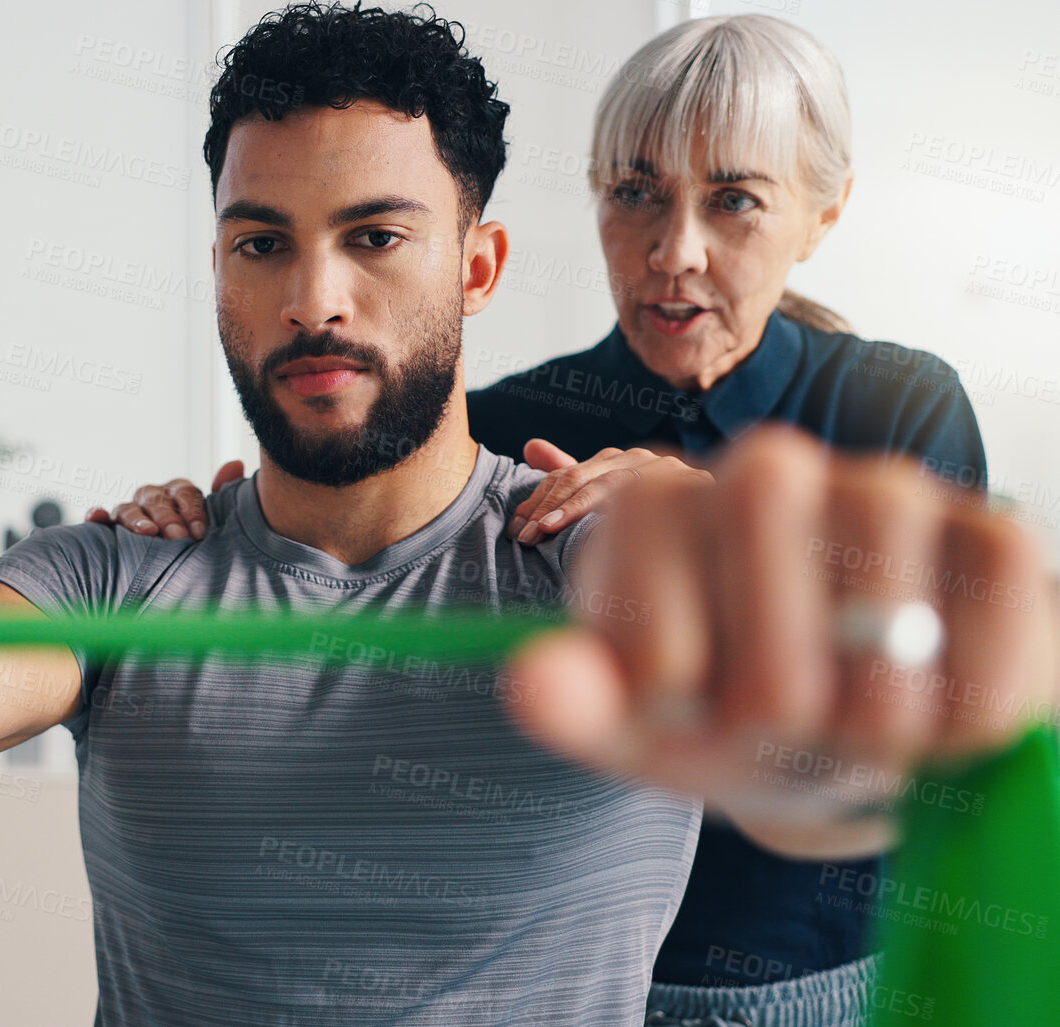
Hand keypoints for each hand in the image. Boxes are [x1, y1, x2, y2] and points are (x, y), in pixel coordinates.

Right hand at [86, 460, 245, 540]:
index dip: (192, 509)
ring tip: (149, 532)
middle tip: (178, 537)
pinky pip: (99, 518)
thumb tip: (235, 465)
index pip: (183, 491)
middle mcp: (152, 498)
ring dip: (137, 519)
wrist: (175, 565)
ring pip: (128, 507)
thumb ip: (224, 493)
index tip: (199, 532)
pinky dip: (95, 515)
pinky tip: (97, 518)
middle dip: (168, 517)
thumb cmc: (194, 540)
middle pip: (156, 499)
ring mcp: (129, 512)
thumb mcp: (212, 519)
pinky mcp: (109, 528)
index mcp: (177, 493)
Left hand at [506, 428, 1058, 847]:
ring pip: (884, 653)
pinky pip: (992, 645)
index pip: (656, 660)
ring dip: (876, 730)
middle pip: (774, 663)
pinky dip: (968, 715)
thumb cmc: (726, 712)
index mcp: (650, 507)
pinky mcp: (991, 532)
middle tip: (781, 724)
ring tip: (855, 716)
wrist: (864, 716)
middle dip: (780, 729)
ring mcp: (883, 488)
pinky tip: (936, 704)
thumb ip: (577, 703)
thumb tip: (530, 686)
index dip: (681, 716)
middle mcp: (762, 469)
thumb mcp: (636, 722)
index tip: (684, 702)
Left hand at [507, 439, 711, 544]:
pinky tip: (605, 529)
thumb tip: (529, 446)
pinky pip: (659, 499)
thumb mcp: (607, 493)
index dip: (537, 501)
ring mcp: (672, 471)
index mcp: (619, 461)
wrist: (724, 523)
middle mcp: (644, 460)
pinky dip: (631, 512)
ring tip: (548, 529)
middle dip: (550, 508)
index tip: (515, 530)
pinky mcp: (700, 486)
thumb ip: (568, 472)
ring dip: (577, 509)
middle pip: (585, 480)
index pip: (567, 477)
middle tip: (524, 537)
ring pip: (614, 486)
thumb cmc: (657, 515)